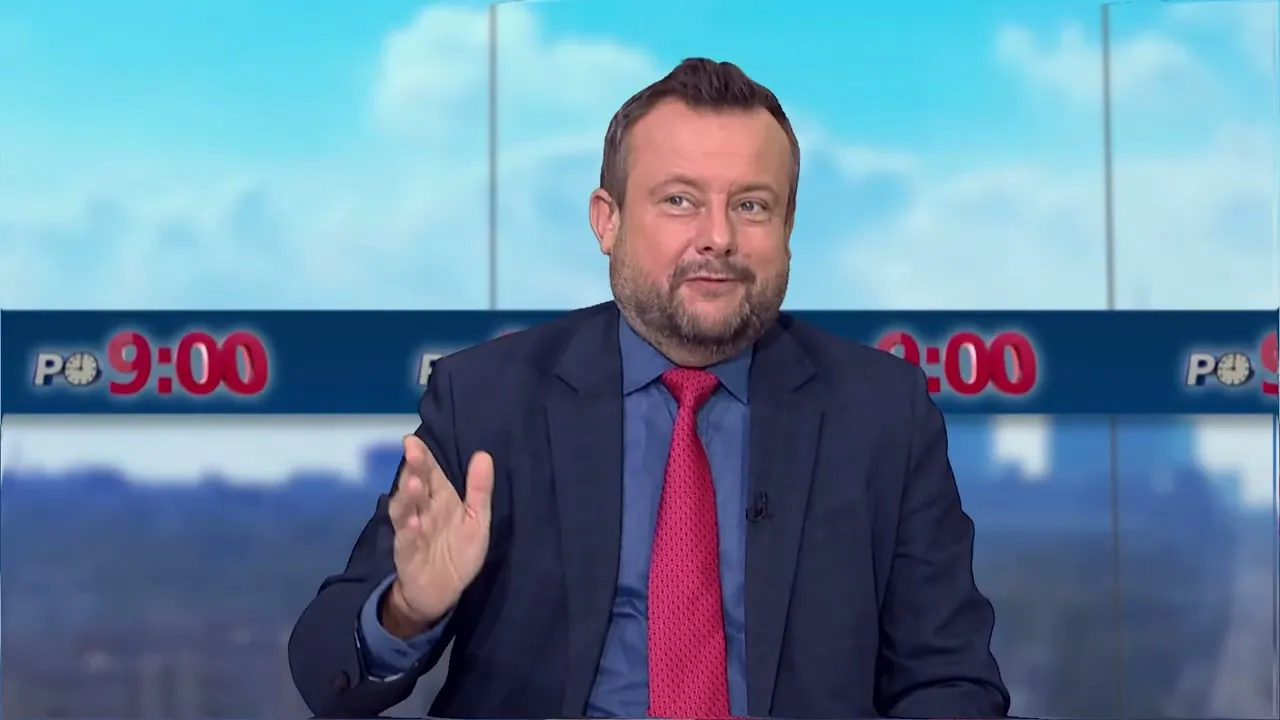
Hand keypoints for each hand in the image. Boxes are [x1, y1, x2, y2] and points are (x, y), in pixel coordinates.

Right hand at [385, 434, 493, 631]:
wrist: (443, 592)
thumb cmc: (459, 552)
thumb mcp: (477, 521)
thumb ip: (479, 490)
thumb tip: (483, 455)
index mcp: (441, 500)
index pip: (430, 473)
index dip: (423, 457)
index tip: (412, 440)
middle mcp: (423, 511)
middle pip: (415, 485)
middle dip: (413, 468)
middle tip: (412, 450)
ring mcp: (412, 532)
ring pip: (405, 509)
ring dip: (408, 497)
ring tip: (413, 484)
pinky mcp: (408, 554)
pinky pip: (406, 541)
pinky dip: (407, 531)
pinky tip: (411, 522)